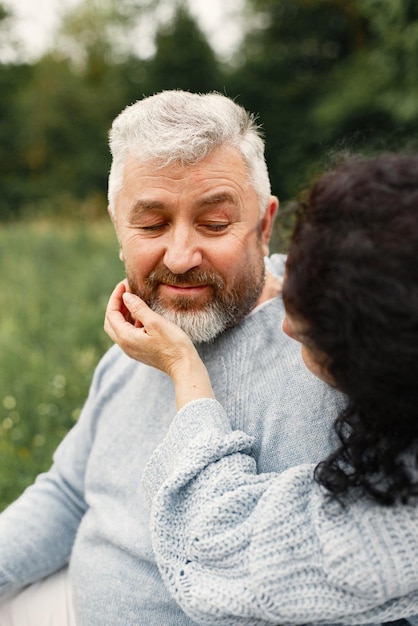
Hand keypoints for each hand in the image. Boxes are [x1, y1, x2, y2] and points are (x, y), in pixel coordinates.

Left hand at [104, 281, 213, 407]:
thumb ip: (138, 308)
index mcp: (125, 338)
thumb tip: (126, 296)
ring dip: (123, 312)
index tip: (124, 284)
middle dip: (116, 305)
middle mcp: (125, 345)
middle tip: (125, 291)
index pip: (111, 314)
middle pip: (111, 322)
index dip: (115, 297)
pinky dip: (131, 321)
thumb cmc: (173, 344)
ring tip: (133, 298)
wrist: (184, 366)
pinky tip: (142, 314)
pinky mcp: (141, 351)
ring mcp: (132, 349)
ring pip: (120, 328)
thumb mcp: (155, 322)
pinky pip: (129, 333)